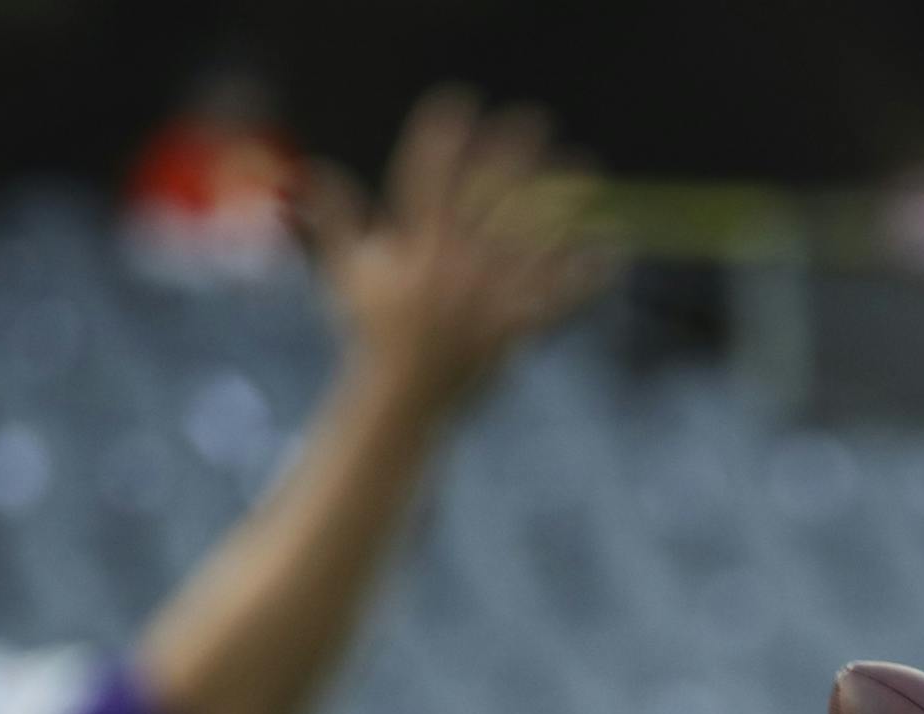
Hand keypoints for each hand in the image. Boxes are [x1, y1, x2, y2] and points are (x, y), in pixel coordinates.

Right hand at [294, 87, 613, 409]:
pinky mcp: (512, 330)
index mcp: (413, 250)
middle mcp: (451, 269)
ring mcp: (485, 300)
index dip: (443, 137)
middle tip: (536, 118)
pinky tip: (609, 242)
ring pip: (532, 239)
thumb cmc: (371, 336)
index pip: (426, 178)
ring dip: (562, 200)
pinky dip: (585, 272)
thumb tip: (314, 170)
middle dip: (511, 155)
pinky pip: (557, 295)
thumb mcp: (348, 274)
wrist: (400, 402)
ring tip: (584, 166)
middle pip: (487, 198)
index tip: (460, 100)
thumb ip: (337, 219)